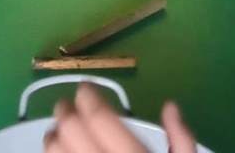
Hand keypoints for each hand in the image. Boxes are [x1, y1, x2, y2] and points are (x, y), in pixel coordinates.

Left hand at [44, 84, 196, 152]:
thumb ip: (182, 139)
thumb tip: (170, 106)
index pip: (98, 117)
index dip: (87, 95)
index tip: (86, 87)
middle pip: (69, 130)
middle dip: (66, 110)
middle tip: (70, 104)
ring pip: (52, 150)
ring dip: (54, 133)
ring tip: (63, 128)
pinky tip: (61, 152)